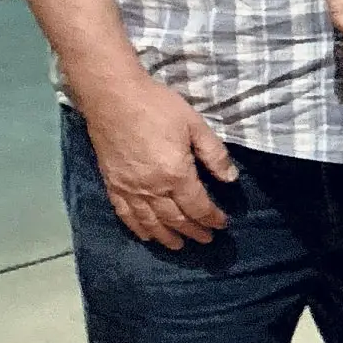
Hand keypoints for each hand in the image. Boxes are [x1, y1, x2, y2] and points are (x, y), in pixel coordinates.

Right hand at [76, 74, 236, 249]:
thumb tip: (231, 179)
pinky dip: (138, 228)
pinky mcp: (112, 184)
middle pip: (175, 219)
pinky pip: (125, 214)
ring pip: (150, 222)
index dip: (212, 218)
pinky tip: (146, 234)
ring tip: (179, 246)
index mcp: (175, 174)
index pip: (198, 207)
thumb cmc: (157, 106)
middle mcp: (151, 188)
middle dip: (194, 231)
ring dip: (167, 237)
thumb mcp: (194, 125)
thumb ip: (214, 154)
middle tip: (206, 239)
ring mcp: (129, 189)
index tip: (223, 224)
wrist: (112, 96)